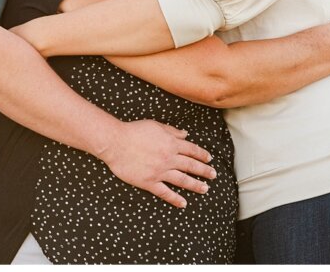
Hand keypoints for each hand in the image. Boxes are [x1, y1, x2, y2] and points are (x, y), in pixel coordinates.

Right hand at [99, 119, 216, 207]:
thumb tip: (185, 134)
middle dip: (204, 171)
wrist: (116, 142)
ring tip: (204, 189)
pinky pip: (165, 192)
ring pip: (183, 180)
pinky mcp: (150, 182)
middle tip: (213, 175)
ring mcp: (160, 171)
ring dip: (195, 185)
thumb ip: (172, 131)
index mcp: (171, 143)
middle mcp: (169, 158)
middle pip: (191, 165)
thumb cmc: (134, 131)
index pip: (191, 150)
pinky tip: (183, 203)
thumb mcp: (155, 126)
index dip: (202, 155)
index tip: (209, 159)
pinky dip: (175, 199)